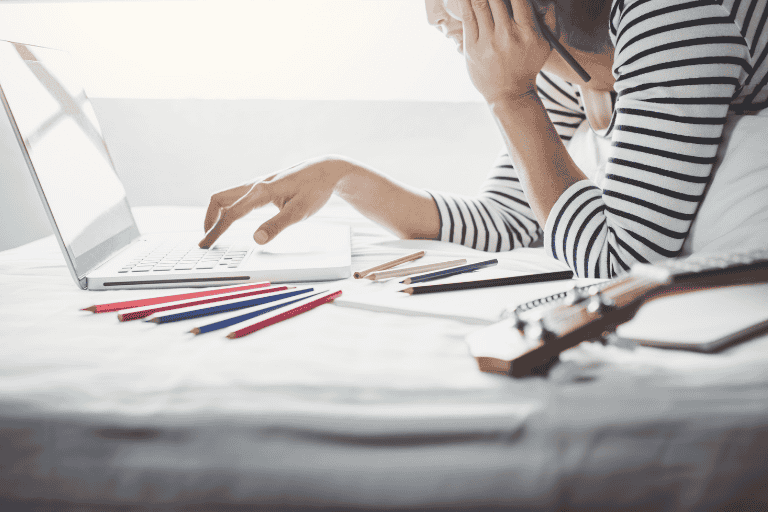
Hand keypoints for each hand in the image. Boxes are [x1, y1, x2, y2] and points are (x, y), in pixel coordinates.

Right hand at [198, 156, 345, 247]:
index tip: (206, 245)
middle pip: (220, 199)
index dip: (216, 231)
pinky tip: (230, 219)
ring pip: (227, 196)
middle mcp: (255, 185)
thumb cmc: (315, 190)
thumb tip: (256, 239)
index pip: (231, 214)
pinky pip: (236, 196)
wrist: (325, 170)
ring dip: (216, 213)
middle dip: (209, 220)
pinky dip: (227, 209)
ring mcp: (257, 184)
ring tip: (213, 232)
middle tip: (205, 241)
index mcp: (262, 191)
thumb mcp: (300, 212)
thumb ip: (277, 225)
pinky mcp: (262, 187)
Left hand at [457, 0, 550, 103]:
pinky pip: (467, 18)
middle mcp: (507, 35)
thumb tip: (544, 1)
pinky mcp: (472, 48)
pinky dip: (465, 2)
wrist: (510, 93)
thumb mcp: (544, 45)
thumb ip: (546, 20)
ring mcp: (488, 42)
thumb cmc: (527, 66)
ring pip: (480, 4)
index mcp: (527, 32)